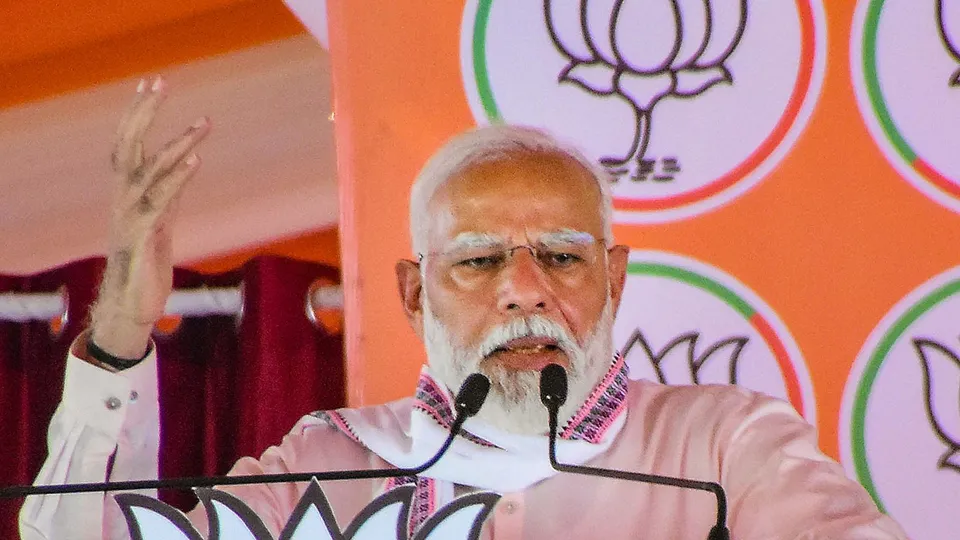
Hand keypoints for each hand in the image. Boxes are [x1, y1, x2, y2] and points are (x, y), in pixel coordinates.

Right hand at [86, 76, 210, 362]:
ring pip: (151, 170)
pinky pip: (162, 199)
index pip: (128, 144)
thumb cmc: (146, 263)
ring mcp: (133, 215)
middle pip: (129, 146)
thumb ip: (169, 192)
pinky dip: (178, 177)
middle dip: (144, 113)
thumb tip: (184, 165)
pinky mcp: (145, 235)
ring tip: (205, 121)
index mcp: (128, 193)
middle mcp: (126, 199)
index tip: (151, 82)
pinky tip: (197, 158)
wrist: (132, 305)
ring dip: (177, 143)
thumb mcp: (161, 220)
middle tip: (160, 81)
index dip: (138, 113)